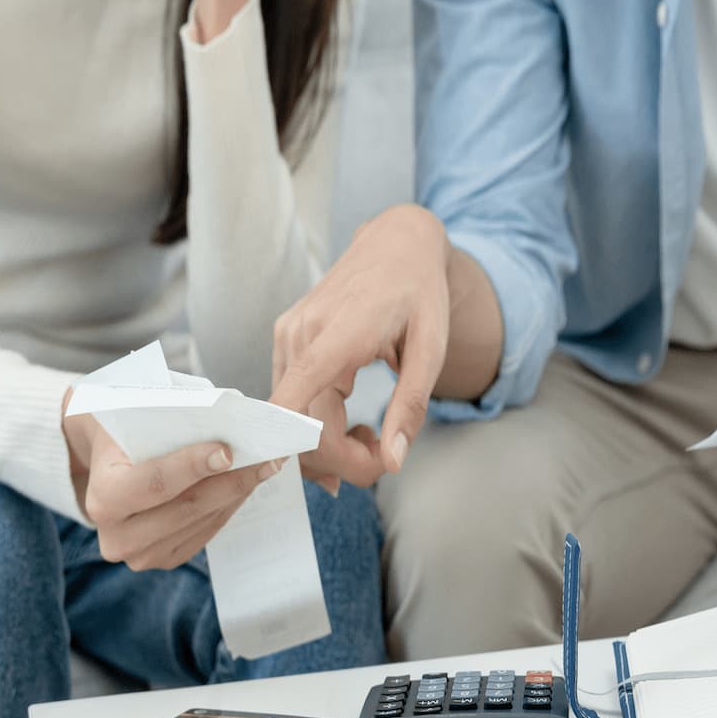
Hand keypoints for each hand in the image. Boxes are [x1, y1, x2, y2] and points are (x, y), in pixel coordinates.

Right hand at [63, 397, 282, 569]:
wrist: (103, 457)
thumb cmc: (122, 427)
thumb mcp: (132, 411)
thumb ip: (169, 416)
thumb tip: (223, 419)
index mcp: (102, 497)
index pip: (153, 484)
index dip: (191, 467)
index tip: (227, 451)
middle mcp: (116, 536)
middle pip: (186, 507)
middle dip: (230, 480)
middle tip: (268, 456)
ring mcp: (140, 554)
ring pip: (202, 521)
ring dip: (238, 492)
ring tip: (267, 465)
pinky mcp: (165, 557)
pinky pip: (207, 532)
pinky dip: (230, 505)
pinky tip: (250, 482)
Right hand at [271, 205, 451, 492]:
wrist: (397, 243)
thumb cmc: (419, 293)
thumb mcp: (430, 350)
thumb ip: (409, 407)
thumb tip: (392, 463)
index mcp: (337, 335)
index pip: (299, 409)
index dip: (317, 456)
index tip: (360, 474)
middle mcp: (300, 334)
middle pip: (298, 426)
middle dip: (340, 460)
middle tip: (383, 459)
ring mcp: (287, 335)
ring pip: (289, 419)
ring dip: (327, 446)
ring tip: (374, 436)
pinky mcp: (285, 339)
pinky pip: (289, 400)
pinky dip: (316, 425)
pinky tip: (352, 423)